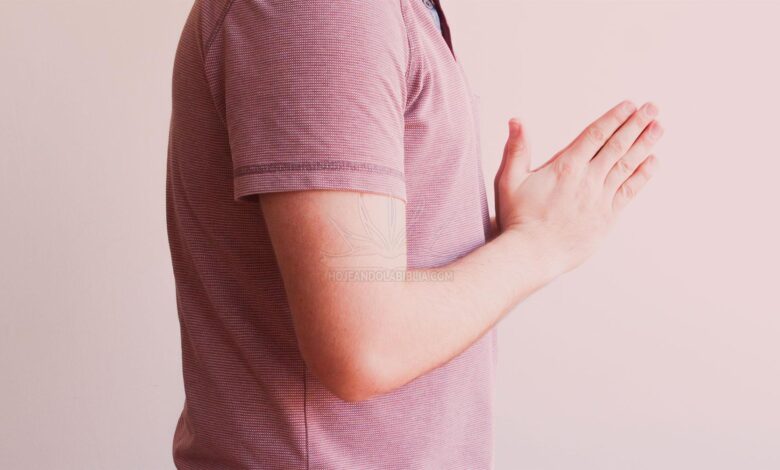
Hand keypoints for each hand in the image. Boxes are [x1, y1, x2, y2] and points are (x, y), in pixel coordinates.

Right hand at [494, 100, 663, 273]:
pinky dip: (643, 174)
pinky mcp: (607, 216)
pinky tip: (653, 162)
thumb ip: (516, 149)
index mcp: (566, 166)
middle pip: (617, 146)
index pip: (596, 135)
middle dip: (636, 125)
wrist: (532, 253)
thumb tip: (516, 121)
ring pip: (627, 165)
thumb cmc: (518, 218)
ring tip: (658, 127)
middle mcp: (588, 179)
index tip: (629, 105)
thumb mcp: (509, 179)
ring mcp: (600, 198)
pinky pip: (630, 191)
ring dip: (645, 145)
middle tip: (652, 108)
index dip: (614, 118)